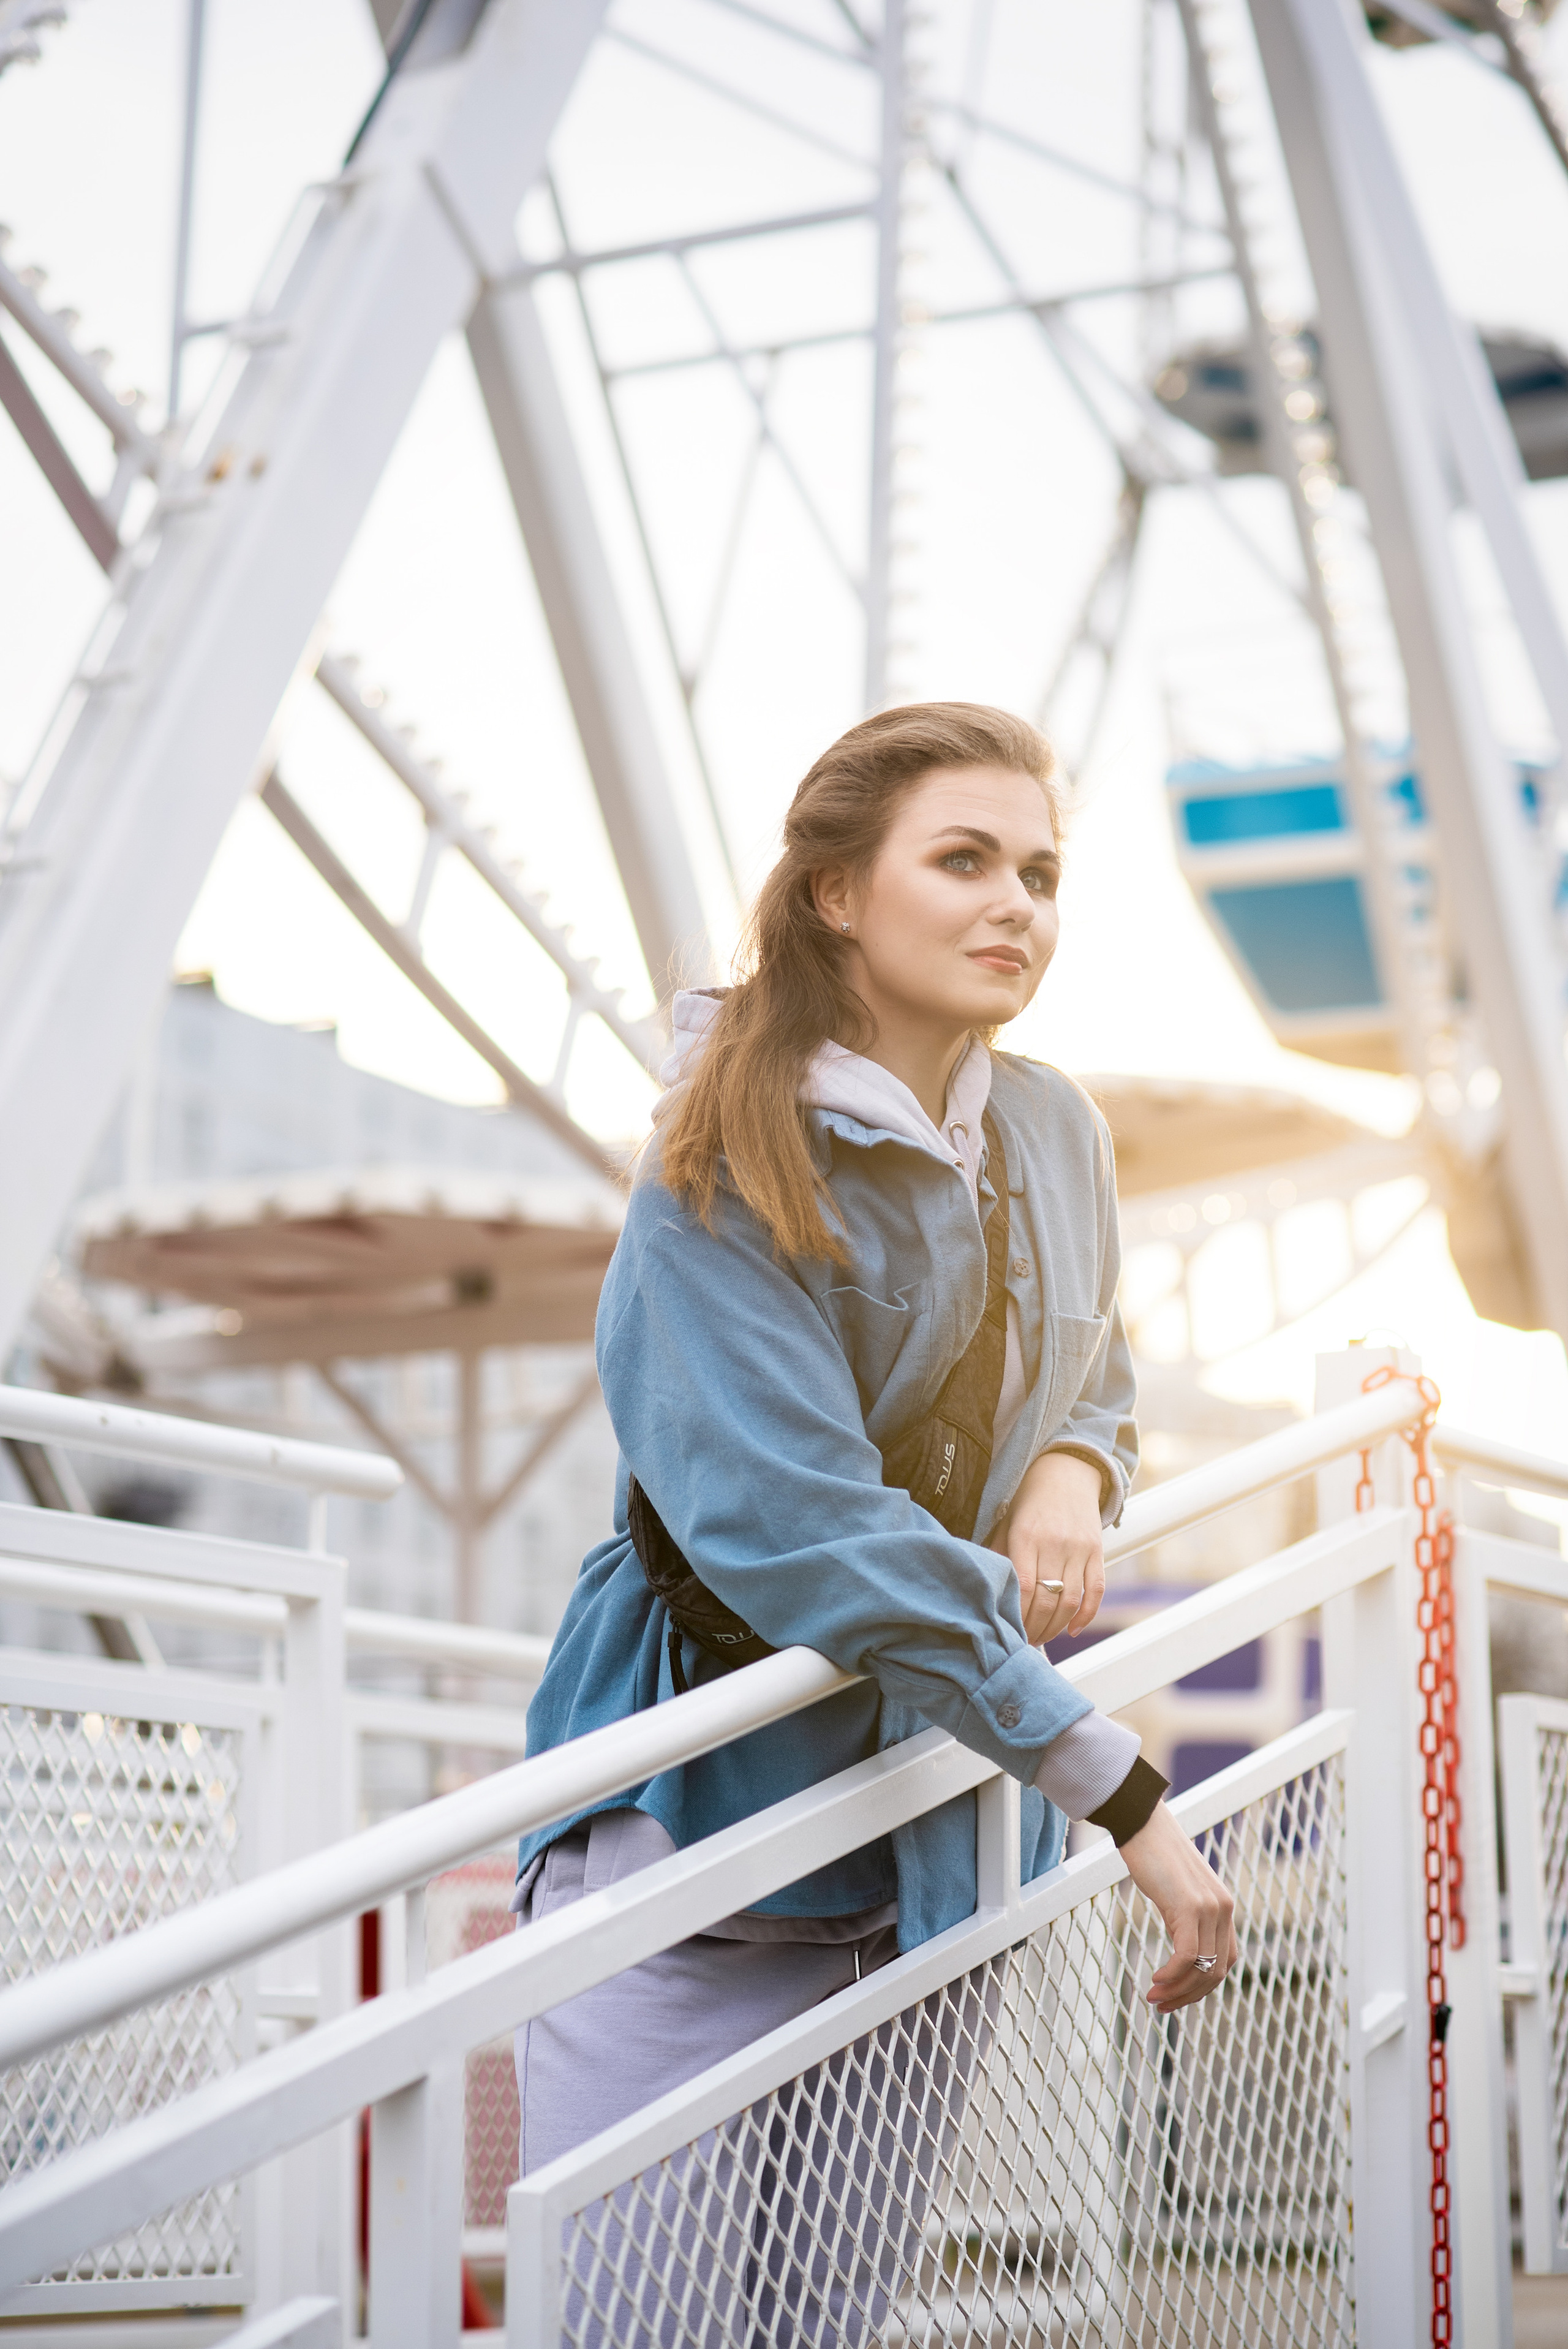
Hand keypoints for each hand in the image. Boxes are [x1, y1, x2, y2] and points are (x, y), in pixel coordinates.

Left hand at [993, 1449, 1104, 1644]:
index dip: (1019, 1617)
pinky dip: (1087, 1614)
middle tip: (1025, 1642)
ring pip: (1072, 1600)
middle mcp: (1055, 1543)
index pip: (1025, 1588)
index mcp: (1027, 1536)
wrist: (1066, 1472)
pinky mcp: (1098, 1551)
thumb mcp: (1006, 1523)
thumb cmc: (1028, 1502)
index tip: (1010, 1633)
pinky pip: (1096, 1590)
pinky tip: (1073, 1629)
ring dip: (1057, 1627)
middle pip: (1048, 1600)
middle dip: (1035, 1628)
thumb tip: (985, 1593)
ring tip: (1043, 1638)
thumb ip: (997, 1556)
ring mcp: (1079, 1548)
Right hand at [1119, 1801, 1238, 2014]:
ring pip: (1202, 1968)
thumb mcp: (1179, 1894)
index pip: (1225, 1961)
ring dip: (1177, 1991)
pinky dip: (1172, 1975)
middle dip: (1189, 1996)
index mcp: (1224, 1908)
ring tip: (1154, 1998)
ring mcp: (1209, 1908)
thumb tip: (1182, 1956)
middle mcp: (1224, 1909)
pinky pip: (1186, 1956)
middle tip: (1162, 2006)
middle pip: (1216, 1972)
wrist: (1143, 1823)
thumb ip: (1188, 1920)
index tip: (1177, 1997)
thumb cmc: (1154, 1856)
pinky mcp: (1190, 1906)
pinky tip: (1156, 1980)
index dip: (1203, 1987)